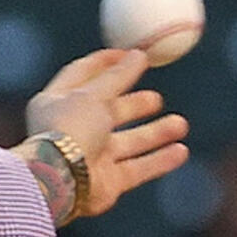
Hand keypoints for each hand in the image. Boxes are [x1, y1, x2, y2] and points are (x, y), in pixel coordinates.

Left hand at [24, 49, 189, 217]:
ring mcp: (89, 157)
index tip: (134, 54)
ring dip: (155, 133)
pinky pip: (137, 168)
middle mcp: (71, 130)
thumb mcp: (93, 95)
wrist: (60, 181)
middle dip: (134, 104)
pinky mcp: (105, 182)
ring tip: (180, 124)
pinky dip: (159, 160)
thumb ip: (117, 76)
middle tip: (156, 98)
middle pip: (108, 112)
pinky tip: (180, 151)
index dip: (107, 63)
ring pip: (128, 142)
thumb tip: (138, 54)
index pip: (82, 75)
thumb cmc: (69, 131)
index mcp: (56, 102)